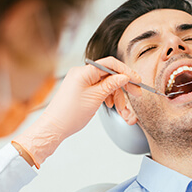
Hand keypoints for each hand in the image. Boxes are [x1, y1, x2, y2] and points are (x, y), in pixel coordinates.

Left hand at [14, 57, 140, 165]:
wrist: (55, 127)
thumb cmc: (70, 114)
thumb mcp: (95, 98)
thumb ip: (111, 85)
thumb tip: (124, 77)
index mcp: (83, 72)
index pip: (110, 64)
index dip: (126, 71)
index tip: (137, 79)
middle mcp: (82, 74)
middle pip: (109, 74)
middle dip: (124, 84)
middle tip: (136, 93)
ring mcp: (82, 81)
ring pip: (106, 84)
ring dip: (117, 95)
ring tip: (122, 108)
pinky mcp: (83, 89)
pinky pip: (100, 89)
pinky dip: (108, 96)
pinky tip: (111, 105)